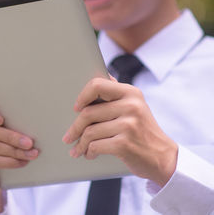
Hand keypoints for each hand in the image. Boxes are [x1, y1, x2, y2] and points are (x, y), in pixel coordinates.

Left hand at [62, 77, 177, 186]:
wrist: (164, 157)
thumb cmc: (142, 131)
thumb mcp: (135, 106)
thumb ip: (117, 93)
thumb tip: (100, 74)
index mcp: (131, 92)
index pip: (97, 85)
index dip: (82, 96)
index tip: (76, 108)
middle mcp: (131, 106)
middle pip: (88, 113)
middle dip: (75, 128)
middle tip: (68, 137)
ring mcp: (128, 125)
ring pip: (89, 132)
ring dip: (80, 144)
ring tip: (77, 149)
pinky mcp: (125, 144)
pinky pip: (95, 146)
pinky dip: (89, 152)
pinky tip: (88, 154)